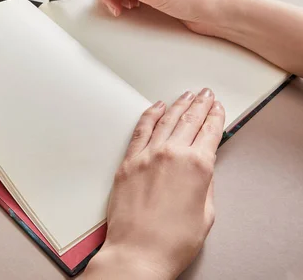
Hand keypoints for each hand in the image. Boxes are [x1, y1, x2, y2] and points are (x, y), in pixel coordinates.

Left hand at [83, 89, 224, 279]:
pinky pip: (140, 130)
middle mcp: (171, 155)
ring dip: (178, 104)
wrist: (138, 252)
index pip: (210, 132)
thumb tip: (202, 169)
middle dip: (200, 104)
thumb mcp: (206, 214)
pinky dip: (149, 115)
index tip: (218, 109)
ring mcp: (146, 156)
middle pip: (189, 120)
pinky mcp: (127, 162)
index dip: (216, 118)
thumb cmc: (172, 241)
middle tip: (206, 94)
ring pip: (165, 120)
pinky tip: (157, 107)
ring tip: (187, 95)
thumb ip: (205, 185)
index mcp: (197, 167)